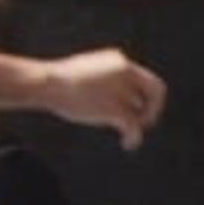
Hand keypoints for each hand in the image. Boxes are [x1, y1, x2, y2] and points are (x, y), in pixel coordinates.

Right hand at [41, 49, 168, 147]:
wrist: (48, 83)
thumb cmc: (58, 82)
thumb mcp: (86, 72)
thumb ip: (103, 80)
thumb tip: (109, 98)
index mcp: (118, 60)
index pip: (142, 77)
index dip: (143, 95)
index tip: (137, 107)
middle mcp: (125, 71)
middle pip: (156, 89)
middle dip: (153, 107)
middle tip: (146, 121)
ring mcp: (121, 89)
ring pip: (142, 111)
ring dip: (139, 124)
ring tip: (129, 135)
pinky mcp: (114, 108)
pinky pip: (134, 126)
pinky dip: (135, 137)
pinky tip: (128, 144)